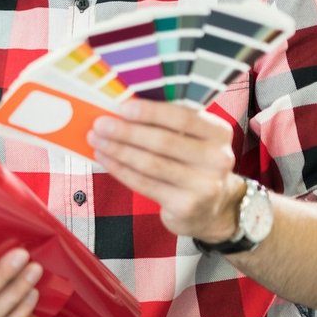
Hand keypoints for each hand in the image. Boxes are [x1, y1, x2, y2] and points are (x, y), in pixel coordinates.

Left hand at [89, 100, 242, 240]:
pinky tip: (104, 158)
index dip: (151, 112)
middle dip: (126, 132)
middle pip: (164, 142)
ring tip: (96, 140)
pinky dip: (119, 169)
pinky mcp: (186, 206)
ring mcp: (204, 185)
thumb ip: (166, 124)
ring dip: (118, 150)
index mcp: (219, 133)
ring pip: (150, 164)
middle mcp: (217, 159)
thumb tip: (120, 110)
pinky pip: (144, 184)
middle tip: (100, 124)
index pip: (183, 118)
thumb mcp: (192, 140)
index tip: (122, 108)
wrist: (211, 208)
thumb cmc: (191, 163)